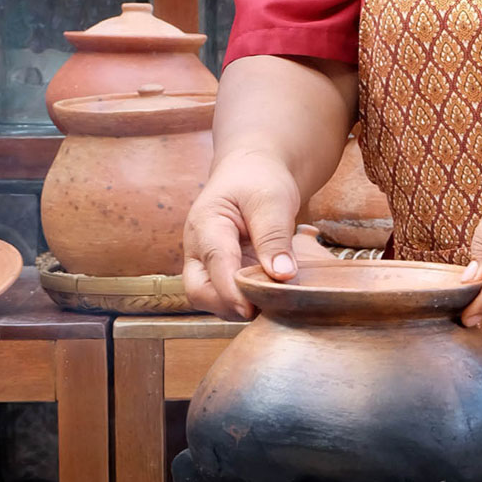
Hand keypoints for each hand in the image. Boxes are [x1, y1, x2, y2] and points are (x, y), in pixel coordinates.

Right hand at [183, 150, 335, 318]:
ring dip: (238, 307)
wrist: (252, 171)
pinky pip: (226, 296)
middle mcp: (198, 248)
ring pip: (211, 298)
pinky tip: (269, 299)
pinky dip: (245, 302)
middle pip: (199, 290)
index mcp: (206, 223)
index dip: (231, 290)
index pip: (214, 262)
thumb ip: (275, 237)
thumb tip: (282, 276)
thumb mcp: (272, 200)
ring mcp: (207, 263)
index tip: (252, 309)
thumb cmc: (259, 179)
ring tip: (272, 305)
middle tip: (265, 310)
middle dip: (228, 306)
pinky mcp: (221, 272)